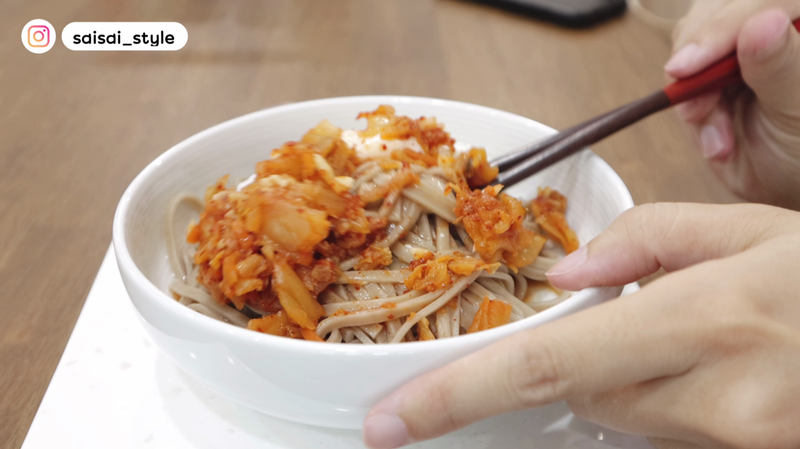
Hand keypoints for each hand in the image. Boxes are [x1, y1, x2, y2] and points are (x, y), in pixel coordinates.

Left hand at [362, 203, 799, 448]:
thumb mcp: (755, 228)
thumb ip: (649, 244)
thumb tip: (570, 280)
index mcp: (711, 321)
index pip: (544, 366)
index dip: (454, 397)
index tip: (391, 422)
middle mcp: (721, 402)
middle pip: (588, 396)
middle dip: (595, 359)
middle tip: (652, 319)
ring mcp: (742, 444)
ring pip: (632, 421)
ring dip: (642, 380)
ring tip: (717, 339)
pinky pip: (677, 438)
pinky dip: (678, 404)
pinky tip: (731, 369)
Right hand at [666, 3, 799, 209]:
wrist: (788, 181)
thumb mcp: (798, 110)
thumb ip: (781, 65)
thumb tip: (761, 23)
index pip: (760, 3)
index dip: (719, 30)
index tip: (687, 67)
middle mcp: (774, 22)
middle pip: (717, 12)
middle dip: (699, 64)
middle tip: (697, 111)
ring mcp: (742, 42)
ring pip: (691, 41)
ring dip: (692, 95)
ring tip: (718, 138)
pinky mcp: (715, 64)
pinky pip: (683, 73)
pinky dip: (690, 110)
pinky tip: (715, 137)